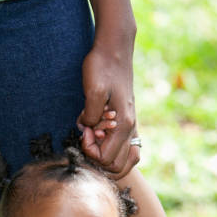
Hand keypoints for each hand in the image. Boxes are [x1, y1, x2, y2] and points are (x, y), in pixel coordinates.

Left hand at [78, 45, 139, 178]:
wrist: (114, 50)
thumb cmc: (102, 67)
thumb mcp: (93, 90)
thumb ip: (90, 115)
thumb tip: (88, 130)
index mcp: (124, 125)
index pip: (106, 159)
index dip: (90, 151)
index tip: (84, 131)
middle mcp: (131, 130)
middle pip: (117, 167)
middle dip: (98, 159)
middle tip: (88, 138)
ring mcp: (132, 128)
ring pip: (125, 163)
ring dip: (107, 160)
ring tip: (95, 141)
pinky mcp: (128, 125)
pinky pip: (126, 153)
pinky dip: (113, 154)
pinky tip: (101, 139)